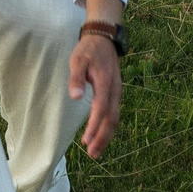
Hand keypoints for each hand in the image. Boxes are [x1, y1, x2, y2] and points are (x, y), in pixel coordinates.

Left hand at [68, 28, 122, 157]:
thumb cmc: (88, 50)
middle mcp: (114, 90)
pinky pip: (114, 113)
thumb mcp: (78, 60)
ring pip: (115, 118)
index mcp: (105, 82)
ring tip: (95, 150)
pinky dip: (108, 127)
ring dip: (106, 135)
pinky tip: (101, 135)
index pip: (100, 109)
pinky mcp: (115, 92)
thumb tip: (75, 97)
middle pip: (111, 119)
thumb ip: (76, 78)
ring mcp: (117, 92)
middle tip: (92, 153)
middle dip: (102, 137)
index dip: (94, 126)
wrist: (103, 38)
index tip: (86, 140)